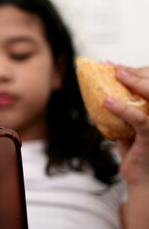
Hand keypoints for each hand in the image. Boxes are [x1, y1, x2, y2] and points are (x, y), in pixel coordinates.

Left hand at [104, 66, 148, 185]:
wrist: (142, 179)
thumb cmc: (136, 153)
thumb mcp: (127, 127)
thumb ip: (121, 113)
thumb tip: (101, 96)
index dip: (137, 72)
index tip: (115, 65)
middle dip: (136, 72)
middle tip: (115, 66)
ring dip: (134, 84)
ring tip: (116, 75)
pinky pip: (139, 120)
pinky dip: (123, 109)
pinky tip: (107, 102)